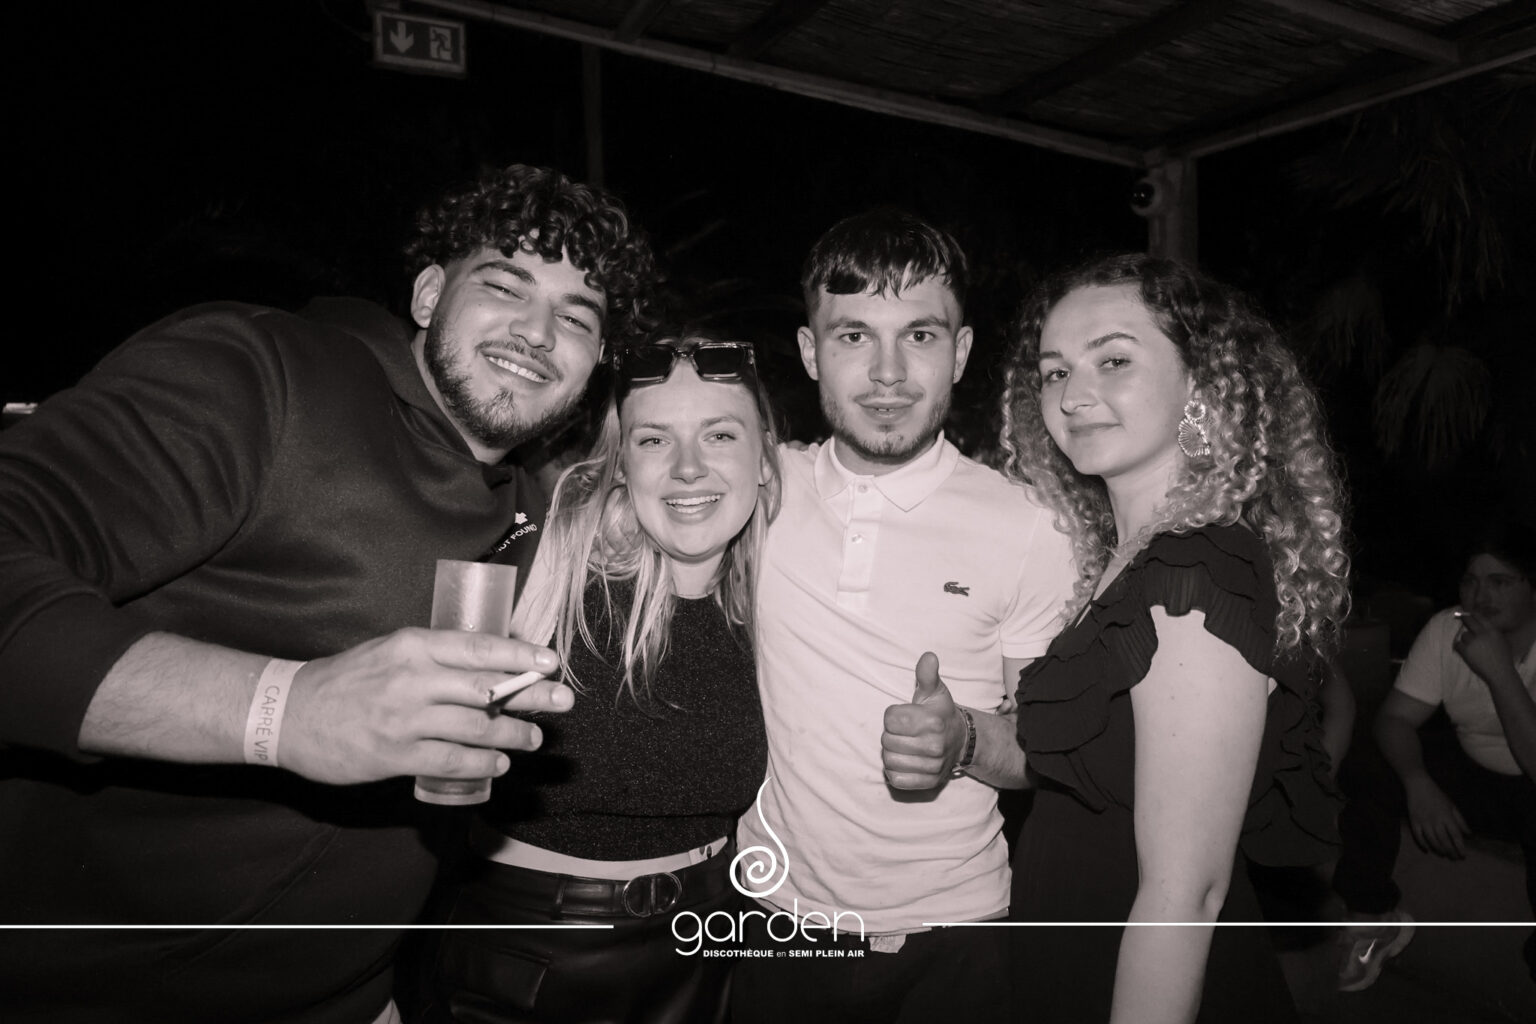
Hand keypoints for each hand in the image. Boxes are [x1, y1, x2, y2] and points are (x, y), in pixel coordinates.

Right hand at [280, 628, 572, 784]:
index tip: (551, 663)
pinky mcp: (394, 754)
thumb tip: (494, 664)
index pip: (480, 647)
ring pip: (475, 728)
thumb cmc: (349, 679)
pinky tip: (498, 765)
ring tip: (533, 738)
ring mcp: (404, 718)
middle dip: (531, 695)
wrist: (288, 712)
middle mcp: (413, 678)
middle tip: (563, 702)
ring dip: (512, 735)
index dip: (521, 655)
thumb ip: (437, 656)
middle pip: (487, 688)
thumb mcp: (393, 651)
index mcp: (414, 645)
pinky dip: (481, 764)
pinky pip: (451, 761)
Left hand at [881, 651, 966, 789]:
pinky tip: (905, 761)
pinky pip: (896, 780)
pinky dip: (895, 772)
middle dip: (891, 735)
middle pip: (886, 741)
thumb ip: (927, 674)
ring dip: (891, 753)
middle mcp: (934, 745)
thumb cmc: (940, 713)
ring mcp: (932, 766)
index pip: (890, 719)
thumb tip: (928, 656)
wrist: (960, 741)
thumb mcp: (935, 691)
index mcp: (932, 721)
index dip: (893, 716)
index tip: (904, 716)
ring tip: (904, 746)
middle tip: (904, 732)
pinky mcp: (928, 783)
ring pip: (889, 761)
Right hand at [1404, 776, 1468, 858]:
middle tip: (1455, 858)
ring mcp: (1423, 821)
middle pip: (1444, 840)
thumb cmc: (1437, 795)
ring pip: (1432, 841)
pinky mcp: (1413, 821)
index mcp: (1446, 816)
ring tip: (1444, 855)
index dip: (1460, 847)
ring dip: (1439, 850)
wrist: (1418, 785)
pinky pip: (1418, 836)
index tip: (1464, 855)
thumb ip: (1460, 820)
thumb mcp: (1452, 805)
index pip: (1455, 835)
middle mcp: (1435, 820)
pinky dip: (1422, 844)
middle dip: (1451, 851)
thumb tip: (1469, 835)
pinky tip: (1428, 850)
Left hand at [1453, 611, 1514, 686]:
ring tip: (1474, 650)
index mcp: (1492, 631)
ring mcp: (1473, 642)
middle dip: (1463, 618)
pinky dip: (1460, 648)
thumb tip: (1481, 625)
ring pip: (1464, 635)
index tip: (1468, 613)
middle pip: (1468, 621)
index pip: (1479, 617)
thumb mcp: (1502, 641)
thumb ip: (1492, 632)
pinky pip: (1458, 645)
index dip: (1472, 614)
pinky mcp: (1466, 650)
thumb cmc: (1503, 658)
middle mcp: (1482, 634)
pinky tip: (1467, 654)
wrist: (1500, 672)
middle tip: (1458, 616)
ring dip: (1466, 641)